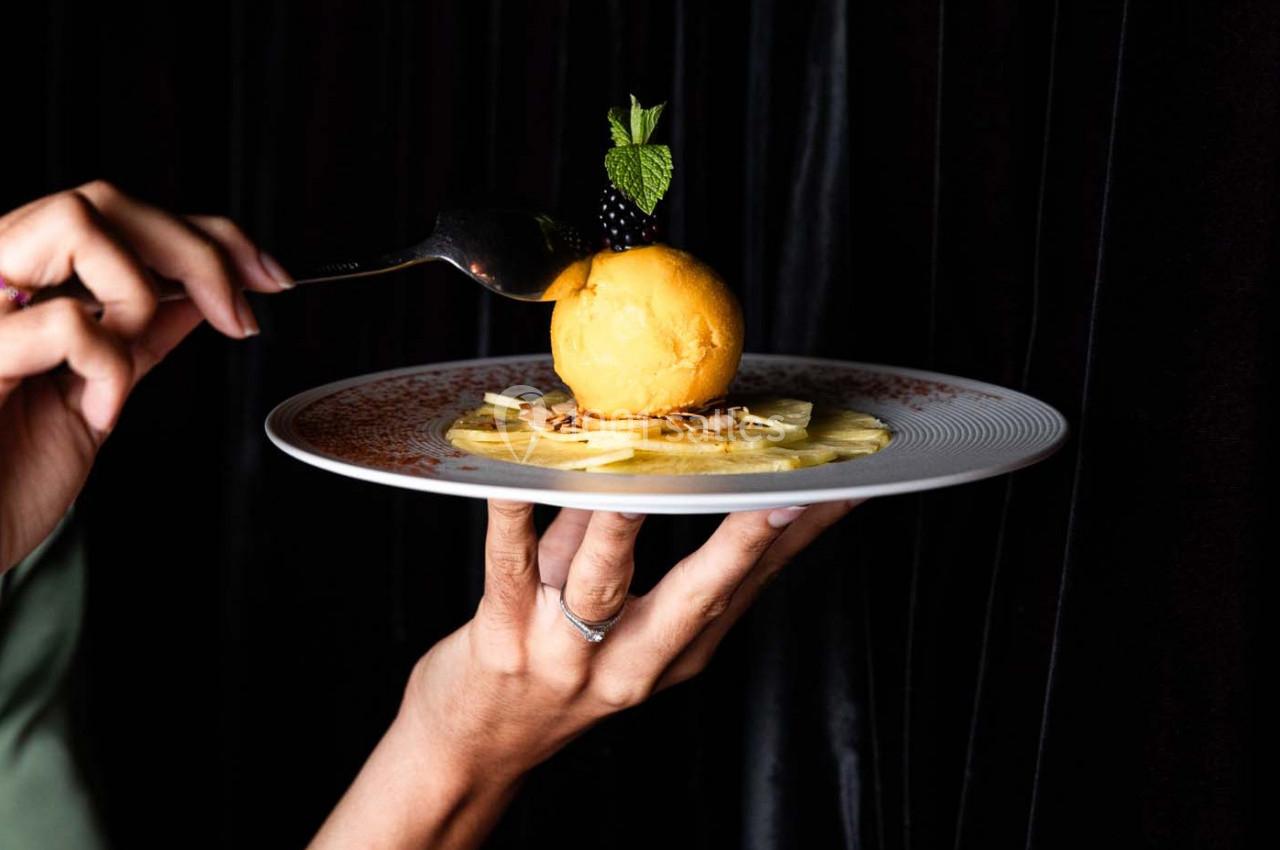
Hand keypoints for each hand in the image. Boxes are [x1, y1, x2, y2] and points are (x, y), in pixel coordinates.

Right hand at [0, 181, 289, 571]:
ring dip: (136, 293)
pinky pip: (67, 321)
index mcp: (14, 279)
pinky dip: (109, 367)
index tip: (266, 275)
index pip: (115, 210)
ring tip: (128, 363)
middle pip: (102, 198)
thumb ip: (140, 336)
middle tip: (237, 314)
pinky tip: (97, 409)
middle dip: (196, 251)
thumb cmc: (9, 474)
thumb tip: (206, 291)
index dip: (204, 232)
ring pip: (76, 222)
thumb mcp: (96, 393)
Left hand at [312, 499, 861, 849]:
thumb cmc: (553, 673)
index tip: (837, 492)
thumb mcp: (620, 630)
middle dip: (743, 543)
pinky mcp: (503, 637)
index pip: (745, 586)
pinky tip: (517, 478)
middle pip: (698, 595)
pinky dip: (512, 519)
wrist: (474, 749)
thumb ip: (644, 553)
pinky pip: (509, 568)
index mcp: (674, 653)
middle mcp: (631, 659)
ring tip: (647, 475)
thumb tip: (670, 472)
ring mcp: (566, 652)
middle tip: (784, 493)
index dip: (793, 539)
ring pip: (604, 578)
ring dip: (625, 521)